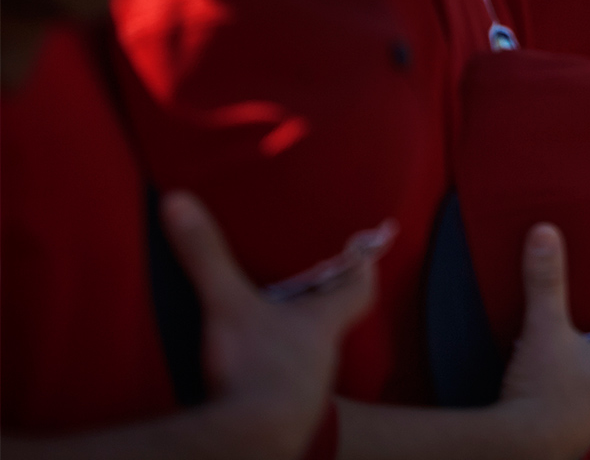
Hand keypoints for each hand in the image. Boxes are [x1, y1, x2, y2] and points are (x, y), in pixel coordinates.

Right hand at [166, 191, 386, 457]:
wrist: (254, 443)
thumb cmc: (256, 370)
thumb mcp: (228, 305)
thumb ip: (206, 254)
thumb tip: (178, 200)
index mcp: (322, 322)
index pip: (359, 290)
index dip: (362, 271)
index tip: (366, 253)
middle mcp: (321, 356)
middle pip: (333, 323)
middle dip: (321, 304)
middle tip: (306, 283)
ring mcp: (304, 390)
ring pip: (307, 356)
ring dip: (291, 342)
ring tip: (269, 325)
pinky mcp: (282, 417)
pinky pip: (281, 388)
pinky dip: (268, 376)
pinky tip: (246, 376)